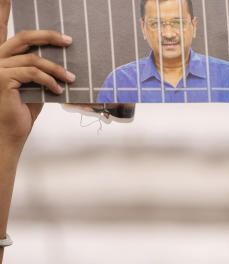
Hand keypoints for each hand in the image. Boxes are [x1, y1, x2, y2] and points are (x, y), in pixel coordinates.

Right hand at [0, 0, 73, 147]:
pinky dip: (49, 80)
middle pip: (23, 37)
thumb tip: (63, 60)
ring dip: (57, 69)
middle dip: (48, 36)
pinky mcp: (1, 78)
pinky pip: (33, 73)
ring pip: (33, 59)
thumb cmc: (21, 112)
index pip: (1, 27)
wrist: (10, 135)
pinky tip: (58, 89)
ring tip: (70, 79)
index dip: (1, 9)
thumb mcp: (33, 87)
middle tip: (69, 41)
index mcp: (2, 57)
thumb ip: (39, 71)